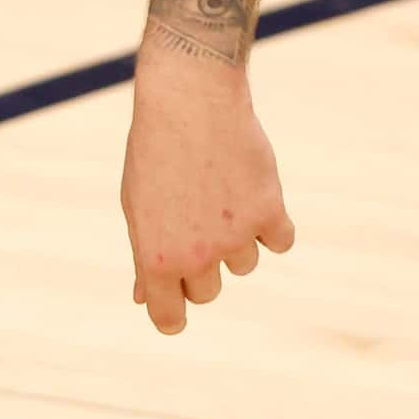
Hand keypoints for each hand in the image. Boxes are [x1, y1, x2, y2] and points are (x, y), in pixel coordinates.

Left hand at [120, 64, 293, 334]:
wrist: (189, 99)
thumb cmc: (156, 151)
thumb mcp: (138, 205)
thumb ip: (145, 254)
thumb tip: (144, 297)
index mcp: (155, 259)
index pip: (169, 318)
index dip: (173, 315)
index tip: (178, 307)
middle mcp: (196, 256)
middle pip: (208, 292)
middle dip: (203, 265)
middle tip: (195, 220)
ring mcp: (235, 237)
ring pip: (244, 264)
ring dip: (238, 237)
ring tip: (220, 192)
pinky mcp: (269, 212)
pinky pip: (281, 241)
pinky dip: (272, 222)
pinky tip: (253, 190)